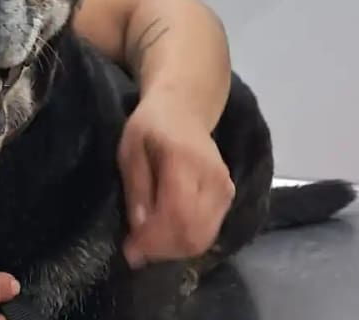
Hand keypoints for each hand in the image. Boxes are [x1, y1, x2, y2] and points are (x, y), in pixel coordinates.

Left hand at [117, 95, 234, 268]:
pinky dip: (185, 241)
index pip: (178, 214)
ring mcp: (225, 189)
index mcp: (185, 161)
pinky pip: (209, 231)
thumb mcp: (130, 149)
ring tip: (148, 243)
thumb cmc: (151, 126)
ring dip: (173, 249)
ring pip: (204, 238)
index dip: (155, 240)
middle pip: (194, 233)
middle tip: (136, 251)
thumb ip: (136, 188)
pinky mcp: (228, 196)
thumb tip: (139, 228)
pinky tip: (164, 234)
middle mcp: (213, 178)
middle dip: (163, 250)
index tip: (130, 251)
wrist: (185, 108)